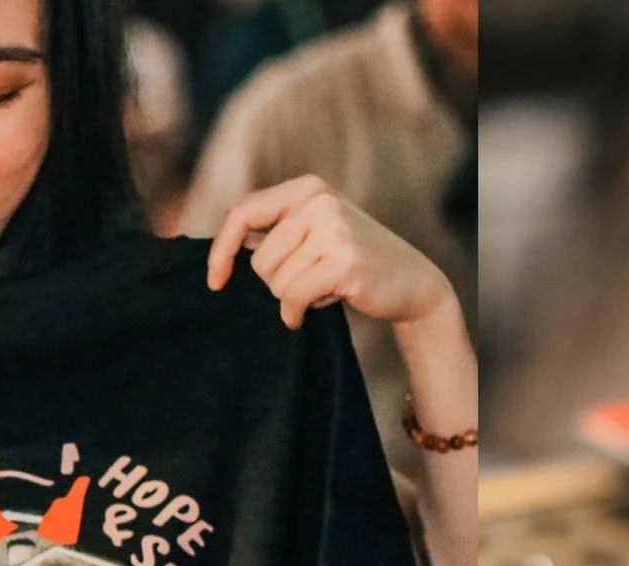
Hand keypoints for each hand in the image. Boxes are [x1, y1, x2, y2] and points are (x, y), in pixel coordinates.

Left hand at [205, 175, 452, 330]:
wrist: (413, 283)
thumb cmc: (356, 262)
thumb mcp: (316, 232)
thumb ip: (276, 232)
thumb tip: (224, 248)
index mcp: (307, 188)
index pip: (242, 213)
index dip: (221, 250)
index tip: (215, 282)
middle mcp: (319, 201)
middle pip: (260, 260)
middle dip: (277, 283)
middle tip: (311, 282)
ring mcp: (333, 229)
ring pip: (277, 282)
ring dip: (295, 297)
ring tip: (327, 287)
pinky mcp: (344, 261)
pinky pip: (294, 297)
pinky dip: (297, 313)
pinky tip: (318, 308)